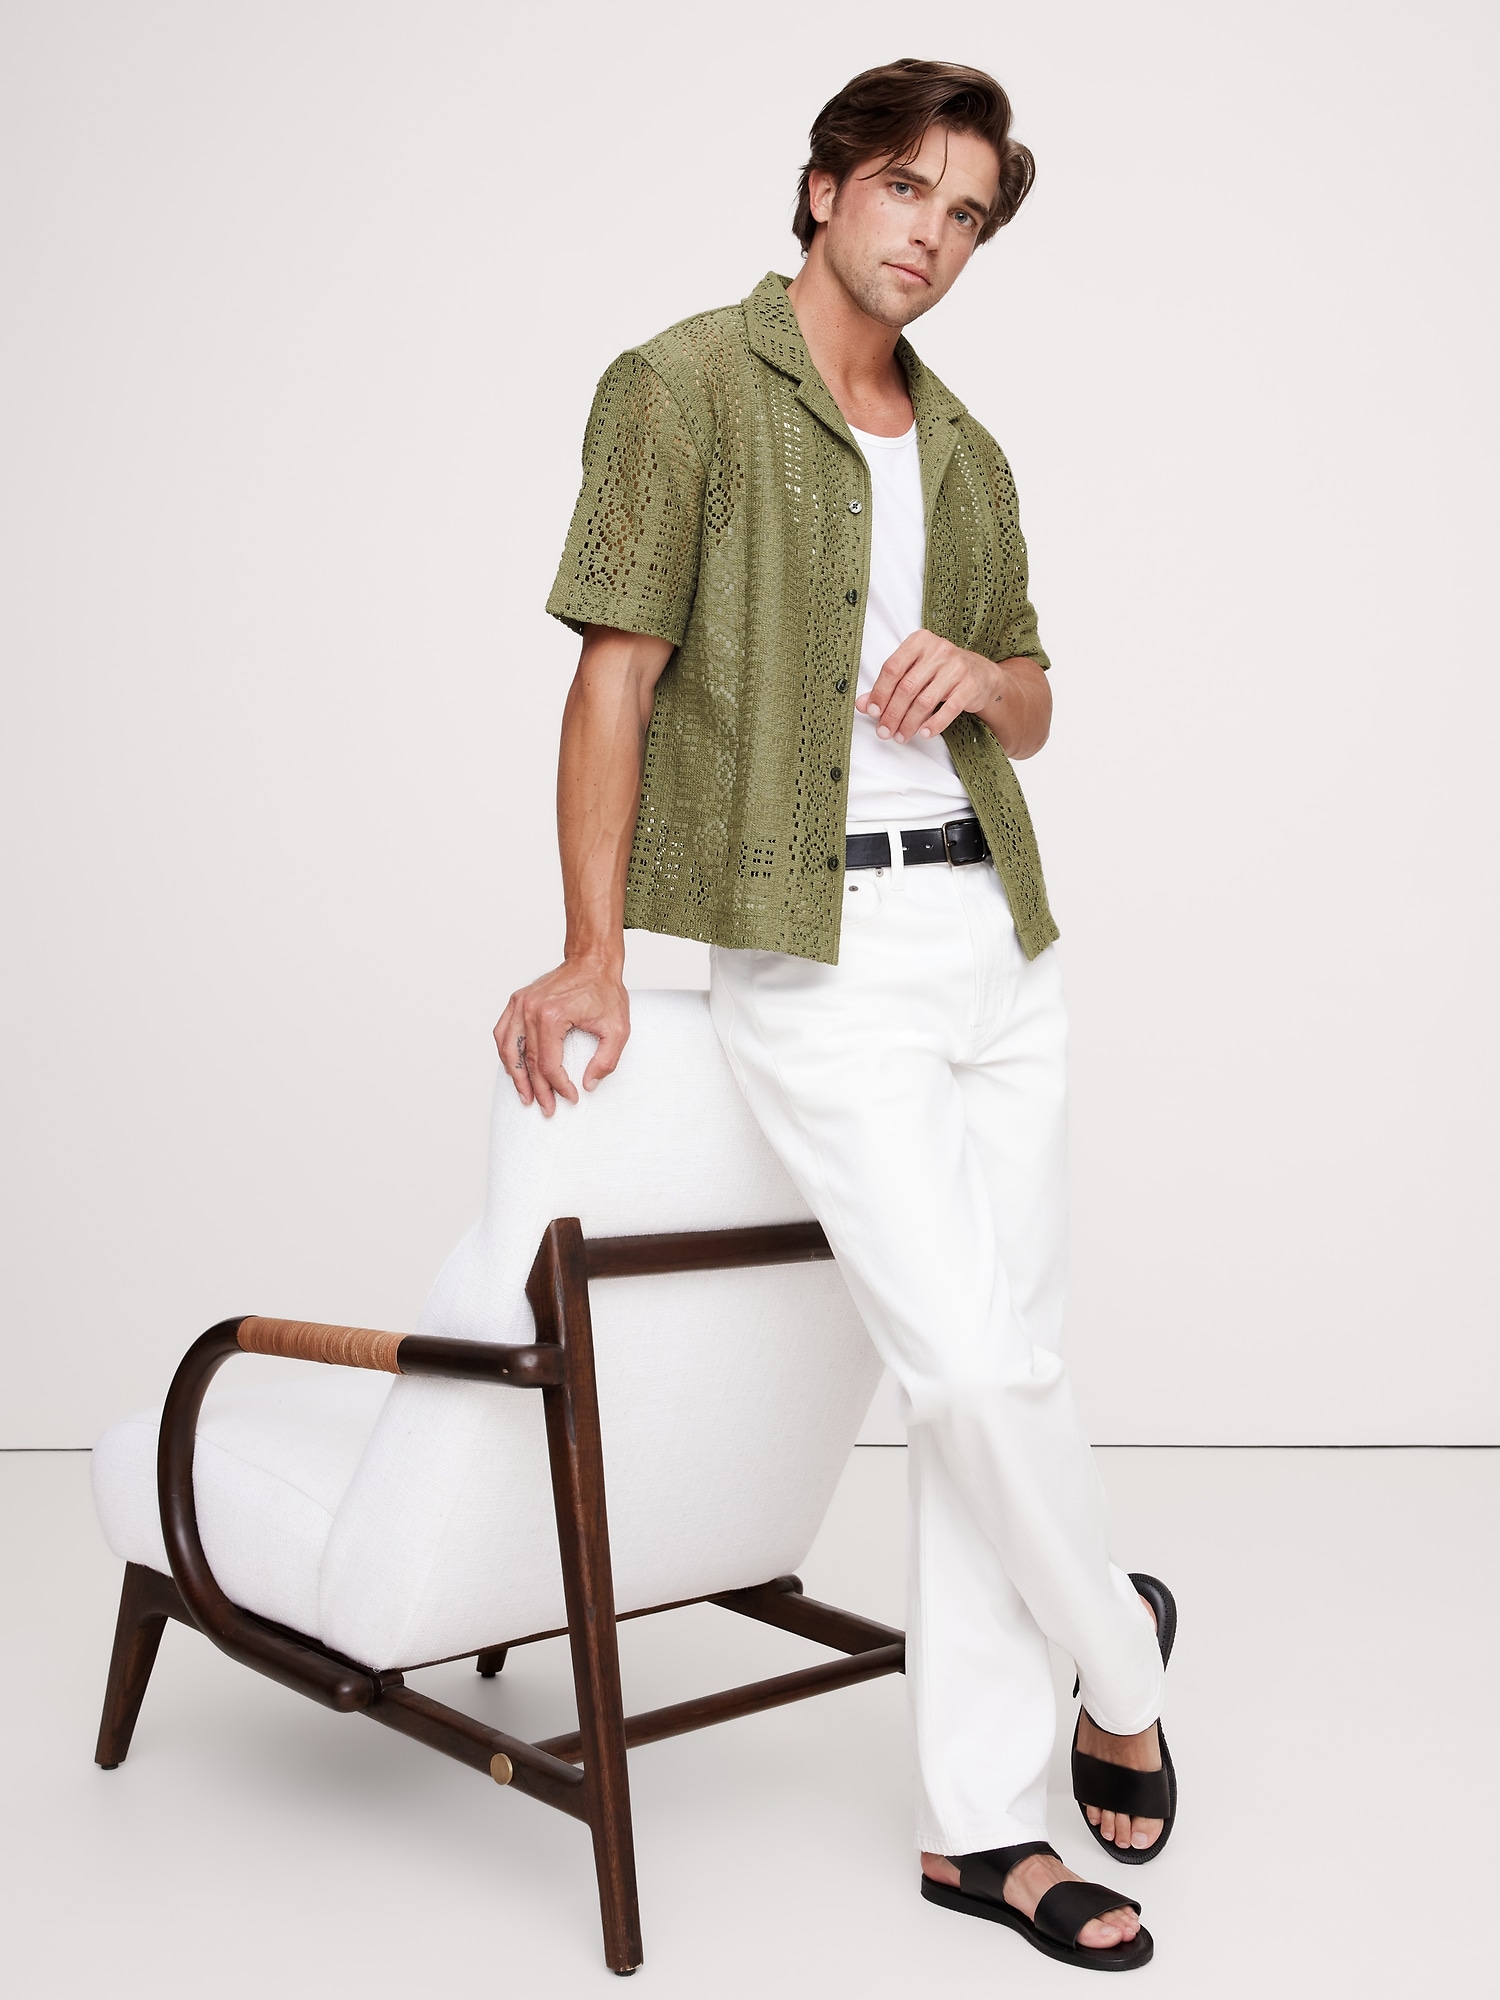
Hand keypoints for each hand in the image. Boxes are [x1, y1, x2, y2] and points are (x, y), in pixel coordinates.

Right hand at [492, 957, 629, 1117]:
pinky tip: (514, 1069)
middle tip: (547, 1108)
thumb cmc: (605, 991)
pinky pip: (503, 1032)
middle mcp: (530, 1009)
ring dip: (516, 1076)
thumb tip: (588, 1085)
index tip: (571, 1097)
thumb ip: (606, 1060)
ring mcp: (520, 1003)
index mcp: (552, 1016)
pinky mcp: (518, 1000)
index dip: (559, 1086)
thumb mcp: (618, 1028)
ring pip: (509, 1049)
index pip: (549, 1064)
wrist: (593, 961)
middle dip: (538, 1089)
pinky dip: (506, 1053)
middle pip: (529, 1061)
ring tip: (525, 1096)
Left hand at [857, 630, 1003, 743]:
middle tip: (884, 731)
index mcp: (919, 641)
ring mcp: (956, 668)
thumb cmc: (941, 672)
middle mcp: (939, 651)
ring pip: (925, 701)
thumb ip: (888, 686)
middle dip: (892, 714)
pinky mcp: (970, 686)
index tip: (873, 712)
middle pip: (907, 687)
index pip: (892, 668)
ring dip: (909, 723)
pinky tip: (923, 733)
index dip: (880, 692)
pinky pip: (948, 709)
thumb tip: (862, 704)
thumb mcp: (914, 672)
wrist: (981, 675)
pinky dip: (934, 724)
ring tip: (901, 736)